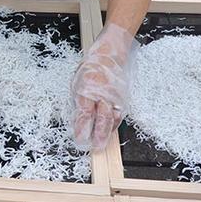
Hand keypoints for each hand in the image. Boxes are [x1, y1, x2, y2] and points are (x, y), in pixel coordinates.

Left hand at [71, 23, 137, 149]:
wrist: (111, 53)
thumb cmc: (91, 68)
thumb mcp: (77, 82)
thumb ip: (78, 101)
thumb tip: (77, 121)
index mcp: (87, 88)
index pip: (85, 113)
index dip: (83, 128)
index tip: (80, 139)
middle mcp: (103, 93)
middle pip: (102, 118)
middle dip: (99, 135)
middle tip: (95, 148)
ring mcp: (115, 95)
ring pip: (113, 118)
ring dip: (107, 133)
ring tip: (102, 144)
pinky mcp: (123, 97)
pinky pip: (119, 114)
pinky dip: (114, 124)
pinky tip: (109, 131)